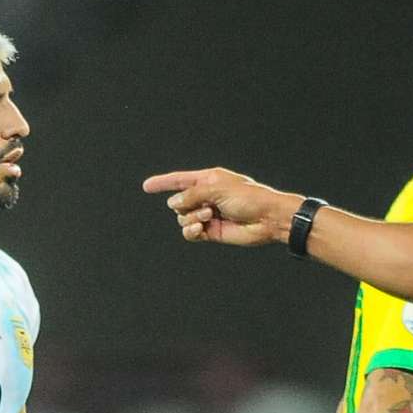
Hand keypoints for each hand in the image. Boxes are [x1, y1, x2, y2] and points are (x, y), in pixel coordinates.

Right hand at [139, 168, 305, 246]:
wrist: (266, 219)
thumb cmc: (248, 197)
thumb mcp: (216, 188)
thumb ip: (191, 195)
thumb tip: (173, 205)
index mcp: (208, 180)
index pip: (179, 180)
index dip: (163, 183)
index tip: (146, 186)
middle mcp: (206, 196)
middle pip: (179, 202)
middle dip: (186, 205)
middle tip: (207, 206)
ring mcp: (208, 214)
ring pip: (182, 218)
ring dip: (192, 218)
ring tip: (210, 217)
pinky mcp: (210, 231)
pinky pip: (189, 232)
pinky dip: (191, 231)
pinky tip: (200, 230)